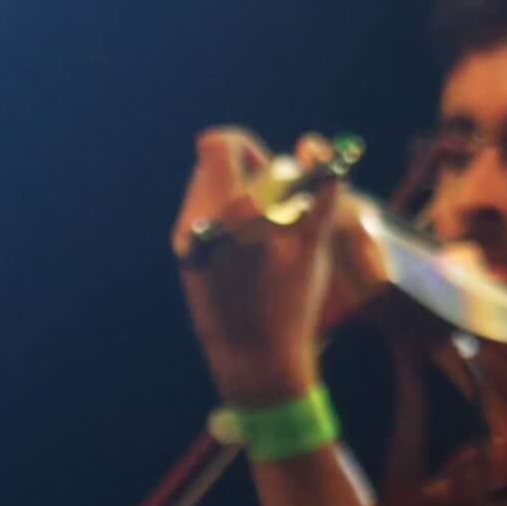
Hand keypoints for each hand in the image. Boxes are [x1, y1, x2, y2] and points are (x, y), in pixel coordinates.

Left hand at [174, 126, 352, 405]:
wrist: (253, 360)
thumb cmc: (290, 303)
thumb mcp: (313, 245)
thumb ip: (320, 191)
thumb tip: (321, 149)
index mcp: (223, 212)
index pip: (218, 145)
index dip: (252, 150)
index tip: (276, 177)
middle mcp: (194, 220)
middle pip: (215, 165)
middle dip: (250, 174)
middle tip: (277, 205)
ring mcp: (186, 239)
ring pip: (210, 188)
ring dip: (240, 196)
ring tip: (265, 234)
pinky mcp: (185, 255)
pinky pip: (206, 214)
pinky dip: (231, 219)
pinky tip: (249, 252)